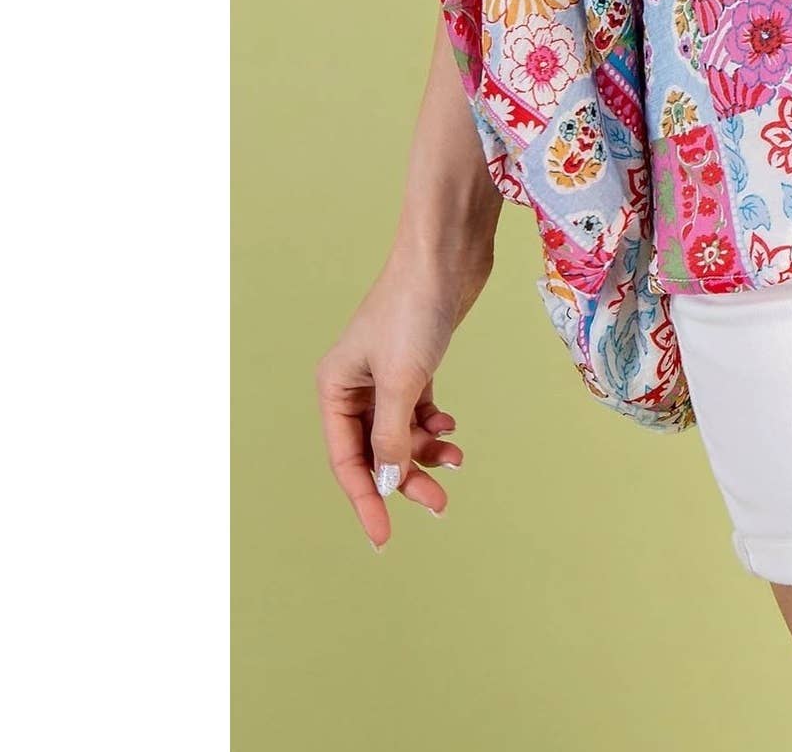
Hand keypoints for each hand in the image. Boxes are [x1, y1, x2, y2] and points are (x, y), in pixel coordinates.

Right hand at [316, 239, 489, 549]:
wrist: (446, 253)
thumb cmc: (415, 309)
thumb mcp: (402, 382)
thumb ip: (391, 437)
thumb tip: (385, 483)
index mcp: (334, 387)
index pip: (346, 460)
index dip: (364, 500)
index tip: (383, 538)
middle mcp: (354, 383)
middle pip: (374, 450)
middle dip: (404, 478)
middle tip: (438, 504)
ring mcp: (385, 373)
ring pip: (399, 432)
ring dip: (424, 453)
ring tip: (457, 463)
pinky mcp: (415, 362)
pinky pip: (417, 411)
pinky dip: (432, 426)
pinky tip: (450, 431)